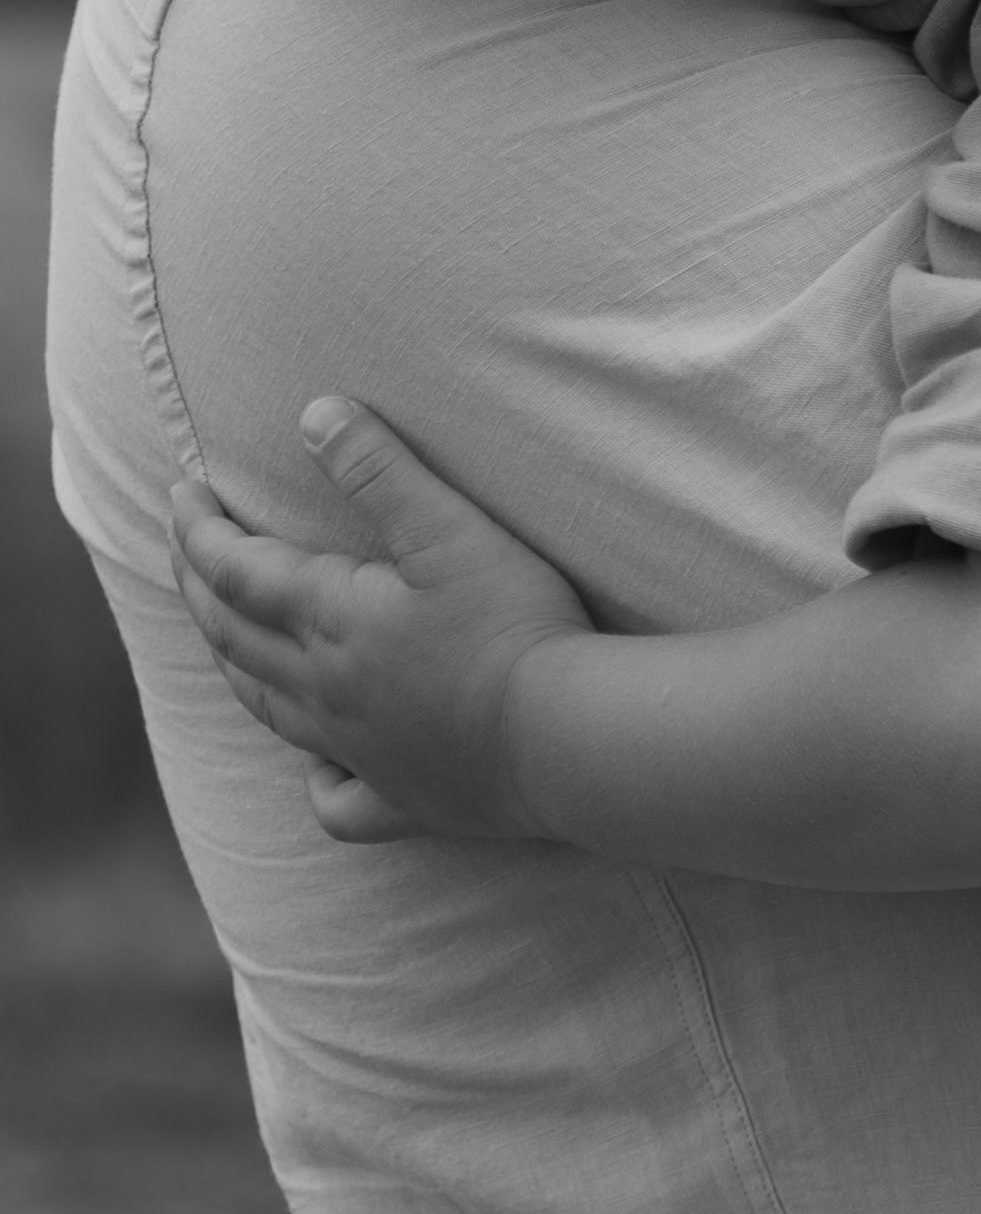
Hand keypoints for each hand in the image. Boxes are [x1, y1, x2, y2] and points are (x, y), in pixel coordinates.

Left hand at [170, 398, 592, 845]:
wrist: (564, 737)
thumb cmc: (513, 625)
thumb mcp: (451, 528)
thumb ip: (380, 470)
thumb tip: (314, 414)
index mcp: (333, 620)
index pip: (237, 571)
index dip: (200, 529)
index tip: (182, 492)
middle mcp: (325, 690)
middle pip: (234, 637)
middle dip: (198, 585)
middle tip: (184, 545)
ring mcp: (359, 752)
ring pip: (268, 709)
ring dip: (233, 662)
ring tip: (224, 635)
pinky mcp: (401, 799)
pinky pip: (337, 799)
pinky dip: (317, 778)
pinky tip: (322, 765)